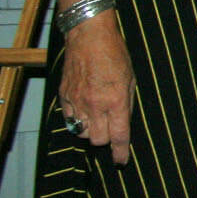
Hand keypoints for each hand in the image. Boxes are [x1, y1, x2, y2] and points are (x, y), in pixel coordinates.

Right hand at [59, 12, 135, 164]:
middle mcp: (95, 105)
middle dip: (106, 139)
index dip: (120, 153)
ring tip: (98, 118)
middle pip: (98, 140)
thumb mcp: (131, 79)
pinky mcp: (64, 96)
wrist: (89, 36)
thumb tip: (124, 122)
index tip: (120, 161)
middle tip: (111, 130)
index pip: (118, 136)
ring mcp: (77, 101)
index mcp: (116, 101)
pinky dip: (76, 120)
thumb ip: (126, 103)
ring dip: (91, 131)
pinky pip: (68, 119)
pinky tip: (84, 110)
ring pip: (81, 133)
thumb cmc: (115, 54)